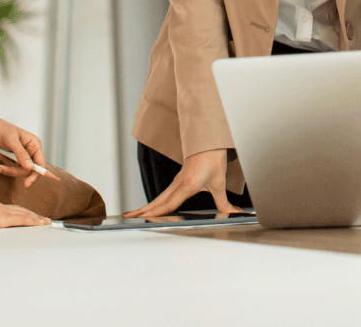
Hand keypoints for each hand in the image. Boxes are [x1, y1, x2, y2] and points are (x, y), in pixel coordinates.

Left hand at [0, 109, 55, 189]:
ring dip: (3, 164)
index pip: (40, 163)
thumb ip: (21, 154)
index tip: (26, 184)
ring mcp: (20, 155)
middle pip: (26, 170)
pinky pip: (8, 166)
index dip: (36, 175)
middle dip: (11, 169)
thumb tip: (30, 168)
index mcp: (34, 144)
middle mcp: (29, 150)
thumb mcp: (10, 141)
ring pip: (16, 170)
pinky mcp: (11, 158)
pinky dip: (0, 162)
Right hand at [0, 201, 49, 229]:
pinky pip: (22, 220)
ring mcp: (3, 212)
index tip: (29, 215)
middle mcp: (1, 208)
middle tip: (43, 219)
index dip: (22, 213)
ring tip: (46, 222)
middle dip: (33, 215)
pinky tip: (40, 223)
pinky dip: (33, 221)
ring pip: (25, 214)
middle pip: (21, 211)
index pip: (12, 210)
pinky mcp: (4, 219)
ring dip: (36, 218)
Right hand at [122, 149, 239, 218]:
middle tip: (127, 217)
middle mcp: (178, 184)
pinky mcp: (179, 179)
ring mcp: (177, 181)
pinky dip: (155, 201)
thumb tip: (233, 212)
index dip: (156, 213)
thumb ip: (224, 201)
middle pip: (158, 201)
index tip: (143, 219)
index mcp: (187, 185)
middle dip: (142, 210)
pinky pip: (164, 193)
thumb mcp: (219, 182)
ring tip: (134, 214)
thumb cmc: (213, 158)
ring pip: (159, 197)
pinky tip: (153, 206)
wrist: (210, 141)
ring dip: (146, 206)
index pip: (168, 204)